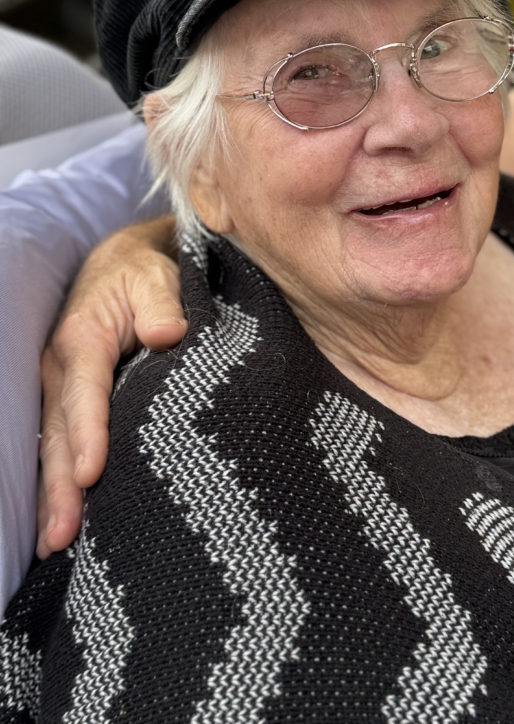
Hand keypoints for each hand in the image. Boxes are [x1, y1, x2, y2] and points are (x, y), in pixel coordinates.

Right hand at [37, 215, 184, 557]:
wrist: (122, 265)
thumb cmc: (145, 276)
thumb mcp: (157, 279)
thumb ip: (163, 305)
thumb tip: (168, 334)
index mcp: (83, 338)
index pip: (85, 393)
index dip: (87, 434)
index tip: (91, 474)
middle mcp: (62, 367)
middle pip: (59, 432)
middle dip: (60, 485)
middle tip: (65, 534)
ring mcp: (61, 387)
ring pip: (53, 445)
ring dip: (54, 494)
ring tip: (58, 542)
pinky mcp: (69, 399)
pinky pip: (59, 443)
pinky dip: (57, 481)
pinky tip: (63, 519)